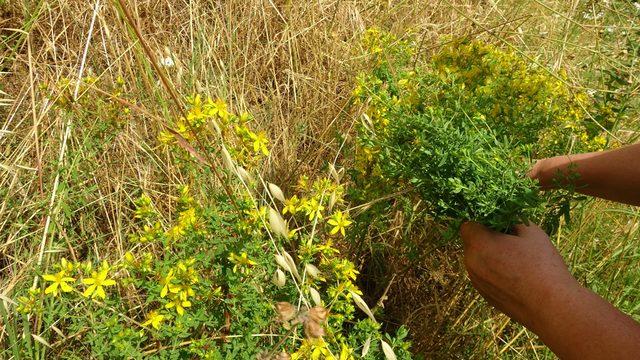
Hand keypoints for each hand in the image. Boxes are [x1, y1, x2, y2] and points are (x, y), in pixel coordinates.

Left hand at [459, 222, 579, 330]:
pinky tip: (515, 276)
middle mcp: (471, 263)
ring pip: (477, 260)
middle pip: (472, 243)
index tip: (498, 224)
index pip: (468, 225)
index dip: (482, 222)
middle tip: (510, 241)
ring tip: (516, 260)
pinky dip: (493, 271)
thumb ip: (513, 221)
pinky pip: (483, 275)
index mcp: (479, 244)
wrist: (552, 307)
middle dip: (486, 238)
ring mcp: (476, 281)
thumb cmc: (542, 266)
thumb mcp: (532, 232)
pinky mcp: (484, 295)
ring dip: (489, 256)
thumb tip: (507, 220)